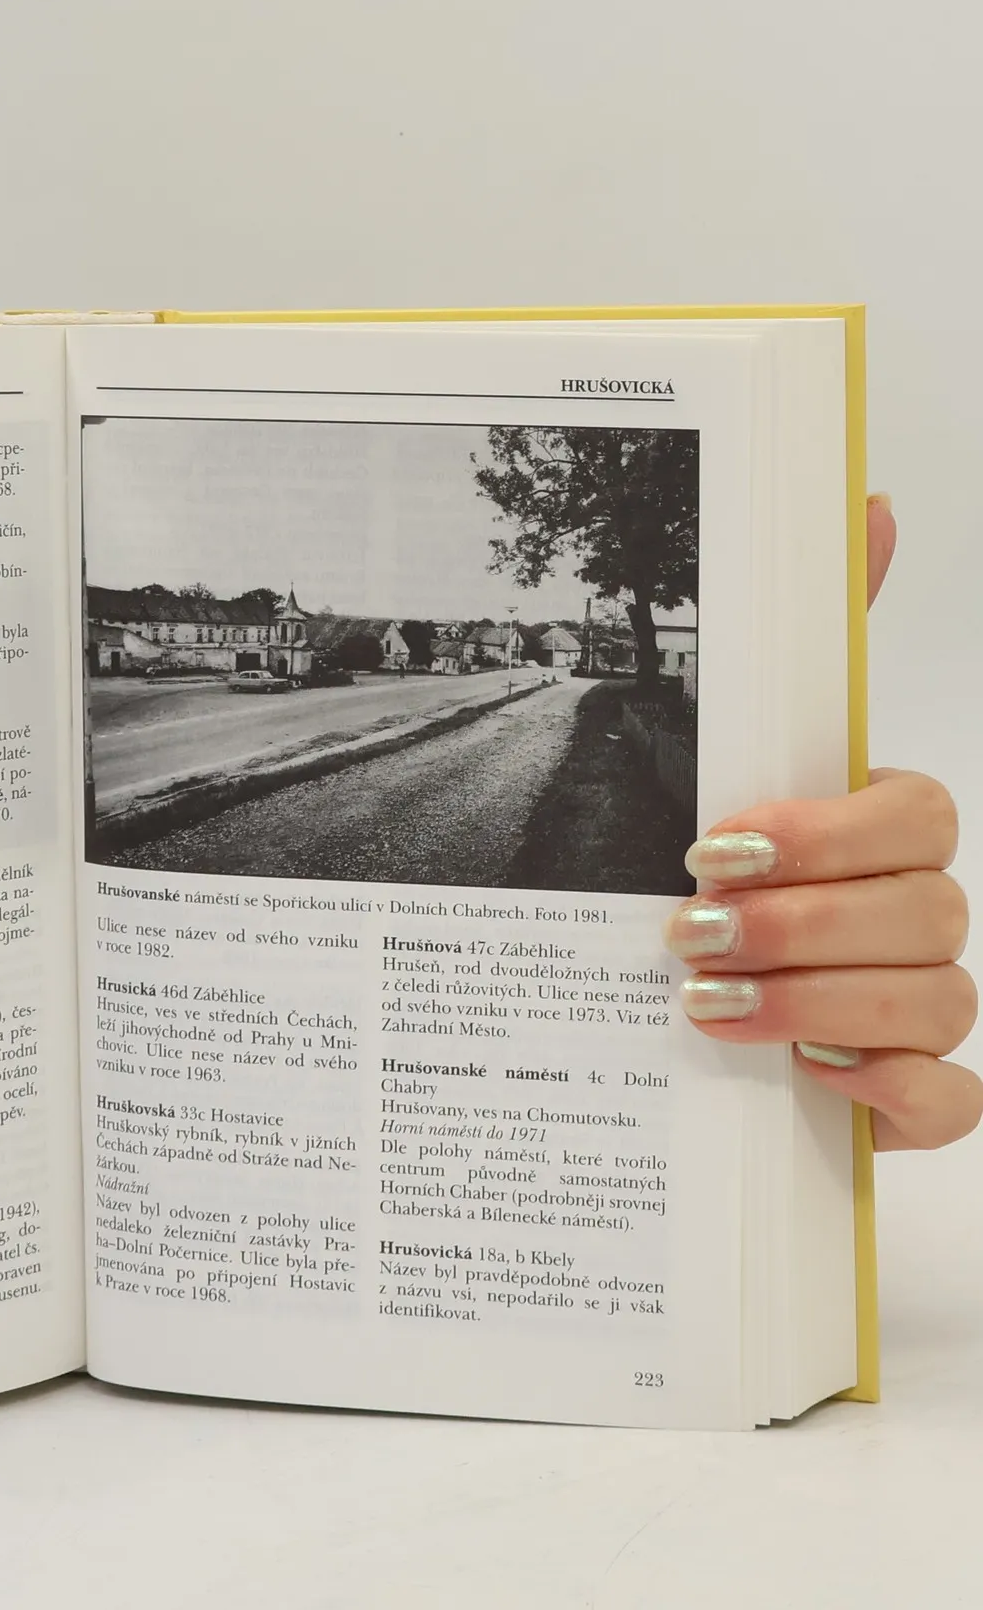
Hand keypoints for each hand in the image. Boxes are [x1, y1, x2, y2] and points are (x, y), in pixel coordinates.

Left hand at [665, 496, 980, 1149]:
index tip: (716, 846)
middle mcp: (916, 917)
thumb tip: (871, 504)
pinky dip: (893, 1096)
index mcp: (883, 836)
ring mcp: (920, 1009)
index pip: (917, 815)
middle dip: (802, 923)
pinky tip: (814, 1080)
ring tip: (703, 1003)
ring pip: (933, 1003)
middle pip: (925, 912)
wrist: (660, 1003)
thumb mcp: (725, 759)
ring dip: (815, 1004)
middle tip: (690, 932)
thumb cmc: (711, 876)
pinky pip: (949, 1105)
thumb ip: (802, 648)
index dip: (828, 833)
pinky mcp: (905, 1098)